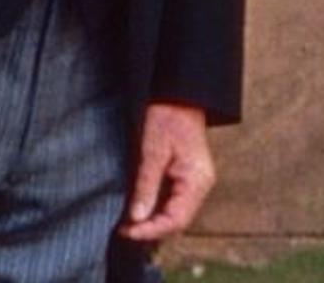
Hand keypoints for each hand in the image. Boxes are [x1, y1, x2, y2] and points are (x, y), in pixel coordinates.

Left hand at [119, 102, 214, 241]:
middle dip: (151, 229)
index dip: (151, 230)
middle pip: (177, 220)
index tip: (127, 232)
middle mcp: (200, 186)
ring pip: (175, 212)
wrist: (178, 93)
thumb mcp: (152, 149)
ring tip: (128, 222)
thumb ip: (145, 184)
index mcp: (196, 181)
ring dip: (153, 219)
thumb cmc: (166, 115)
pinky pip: (174, 199)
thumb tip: (137, 217)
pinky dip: (157, 206)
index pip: (176, 220)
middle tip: (123, 230)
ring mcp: (195, 181)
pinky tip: (140, 207)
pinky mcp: (187, 174)